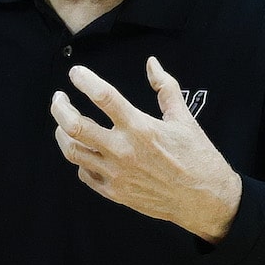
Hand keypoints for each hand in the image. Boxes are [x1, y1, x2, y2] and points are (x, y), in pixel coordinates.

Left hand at [50, 56, 242, 243]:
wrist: (205, 201)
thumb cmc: (197, 157)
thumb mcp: (184, 118)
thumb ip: (165, 87)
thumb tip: (152, 63)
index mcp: (140, 128)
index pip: (103, 97)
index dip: (84, 80)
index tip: (76, 73)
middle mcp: (123, 151)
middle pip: (75, 126)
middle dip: (60, 108)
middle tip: (59, 98)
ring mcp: (116, 174)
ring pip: (72, 151)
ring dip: (62, 133)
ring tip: (64, 123)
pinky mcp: (115, 193)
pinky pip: (84, 173)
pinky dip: (80, 159)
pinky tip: (85, 150)